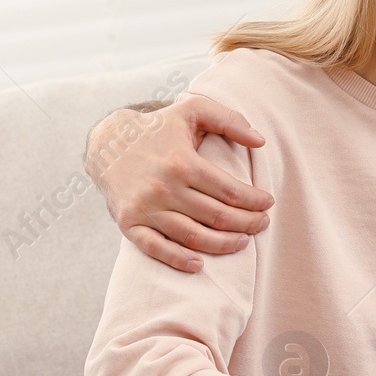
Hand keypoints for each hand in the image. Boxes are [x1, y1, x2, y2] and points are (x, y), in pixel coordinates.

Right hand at [85, 95, 273, 271]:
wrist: (107, 142)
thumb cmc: (158, 127)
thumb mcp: (192, 110)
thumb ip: (229, 120)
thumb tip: (260, 140)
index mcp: (183, 162)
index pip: (230, 191)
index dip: (255, 201)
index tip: (267, 203)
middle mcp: (164, 188)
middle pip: (217, 216)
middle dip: (247, 224)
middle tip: (262, 224)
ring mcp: (145, 208)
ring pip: (193, 237)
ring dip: (224, 245)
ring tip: (243, 242)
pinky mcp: (129, 224)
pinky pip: (156, 249)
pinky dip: (179, 260)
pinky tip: (200, 266)